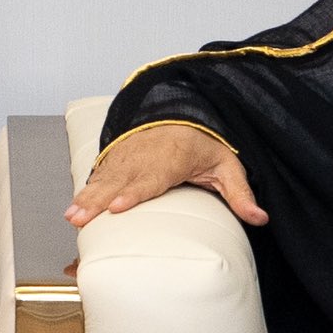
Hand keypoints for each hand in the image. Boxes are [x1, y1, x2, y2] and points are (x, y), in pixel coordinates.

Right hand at [67, 121, 267, 227]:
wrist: (182, 112)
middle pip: (120, 181)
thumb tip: (261, 218)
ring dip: (86, 198)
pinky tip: (73, 208)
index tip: (118, 207)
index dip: (134, 192)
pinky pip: (100, 175)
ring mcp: (128, 156)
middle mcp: (145, 155)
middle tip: (79, 220)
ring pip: (105, 179)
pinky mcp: (118, 159)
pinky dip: (85, 190)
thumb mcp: (229, 165)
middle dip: (98, 200)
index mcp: (173, 158)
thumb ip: (241, 193)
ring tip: (71, 217)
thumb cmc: (206, 143)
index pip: (151, 177)